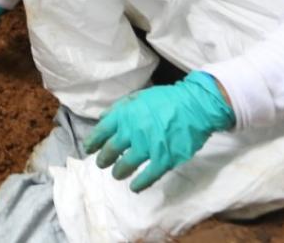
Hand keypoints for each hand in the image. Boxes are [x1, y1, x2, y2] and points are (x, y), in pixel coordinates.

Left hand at [84, 71, 234, 191]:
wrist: (195, 106)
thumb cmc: (166, 99)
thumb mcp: (138, 96)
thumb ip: (119, 108)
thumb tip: (102, 118)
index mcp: (124, 115)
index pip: (101, 131)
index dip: (93, 142)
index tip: (88, 149)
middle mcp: (132, 131)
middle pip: (111, 150)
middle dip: (103, 159)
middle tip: (101, 164)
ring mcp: (148, 147)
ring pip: (126, 164)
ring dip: (118, 171)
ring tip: (116, 174)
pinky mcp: (164, 159)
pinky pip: (148, 175)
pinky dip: (140, 183)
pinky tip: (134, 187)